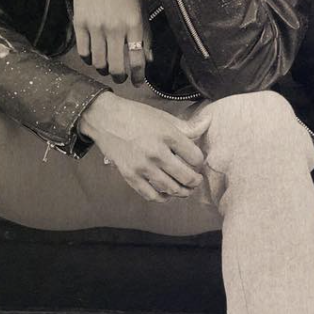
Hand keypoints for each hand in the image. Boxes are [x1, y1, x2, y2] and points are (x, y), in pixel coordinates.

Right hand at [72, 0, 151, 84]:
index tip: (138, 81)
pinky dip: (89, 59)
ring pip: (98, 62)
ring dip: (104, 69)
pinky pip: (83, 51)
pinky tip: (93, 56)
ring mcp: (96, 26)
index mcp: (134, 23)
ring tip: (107, 67)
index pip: (137, 60)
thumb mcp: (141, 8)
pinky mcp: (80, 23)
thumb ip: (145, 34)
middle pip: (116, 66)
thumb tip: (147, 59)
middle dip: (120, 77)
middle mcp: (115, 27)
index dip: (138, 76)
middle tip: (121, 78)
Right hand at [80, 93, 209, 202]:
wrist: (106, 119)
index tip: (197, 161)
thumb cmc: (136, 115)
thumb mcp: (164, 117)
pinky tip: (168, 194)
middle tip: (197, 179)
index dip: (200, 161)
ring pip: (171, 189)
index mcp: (168, 135)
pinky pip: (151, 195)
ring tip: (187, 189)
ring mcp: (143, 166)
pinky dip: (163, 198)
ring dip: (183, 192)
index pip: (195, 157)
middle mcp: (157, 152)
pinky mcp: (130, 176)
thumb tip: (208, 123)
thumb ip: (187, 126)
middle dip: (196, 180)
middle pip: (186, 176)